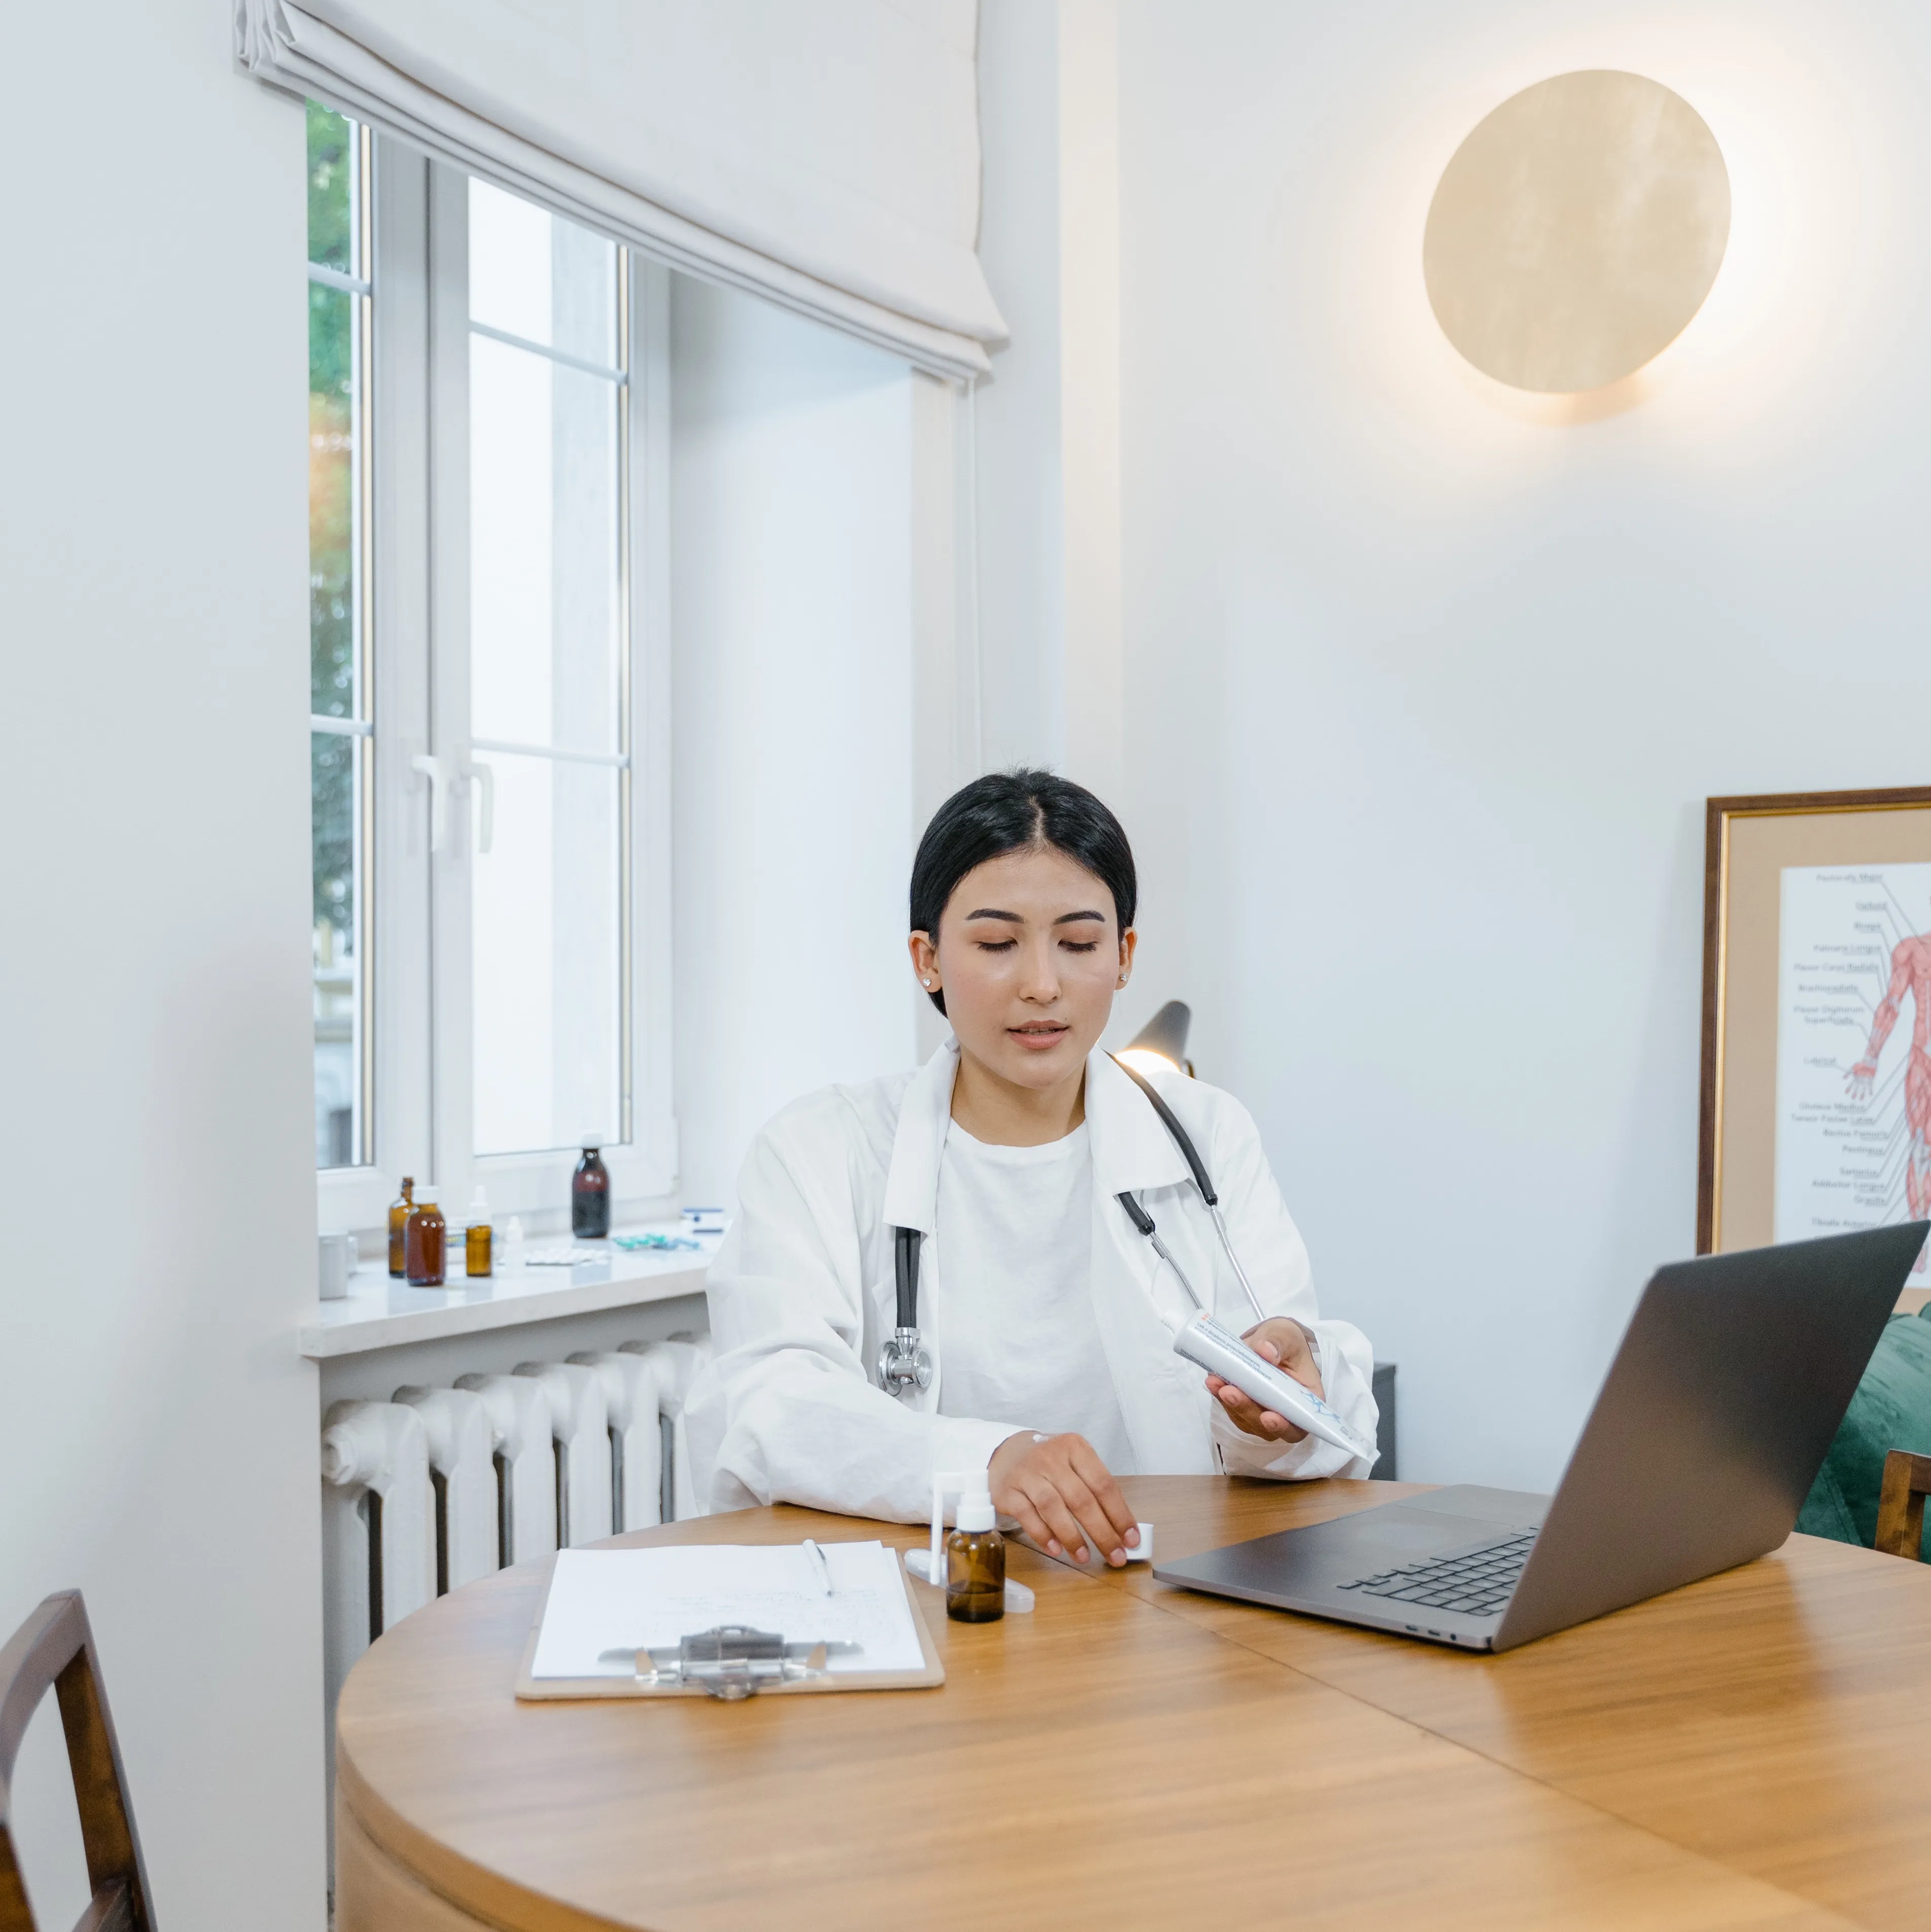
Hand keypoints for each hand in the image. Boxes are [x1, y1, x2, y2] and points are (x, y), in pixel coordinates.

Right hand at [988, 1430, 1140, 1566]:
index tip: (1130, 1539)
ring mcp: (1027, 1473)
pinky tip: (1056, 1549)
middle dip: (1102, 1532)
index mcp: (1075, 1447)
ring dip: (1073, 1538)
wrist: (1007, 1454)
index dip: (1119, 1514)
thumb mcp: (1074, 1463)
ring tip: (1085, 1558)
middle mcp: (1050, 1457)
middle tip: (1115, 1557)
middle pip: (1081, 1499)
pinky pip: (1027, 1516)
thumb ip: (1095, 1489)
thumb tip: (1121, 1530)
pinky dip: (1043, 1535)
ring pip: (1054, 1508)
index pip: (1103, 1483)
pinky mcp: (1007, 1491)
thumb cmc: (1050, 1465)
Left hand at [1205, 1317, 1322, 1442]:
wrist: (1270, 1341)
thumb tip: (1266, 1351)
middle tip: (1229, 1392)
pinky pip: (1233, 1409)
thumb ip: (1278, 1341)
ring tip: (1216, 1382)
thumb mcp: (1286, 1334)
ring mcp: (1264, 1413)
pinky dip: (1221, 1397)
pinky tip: (1213, 1382)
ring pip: (1246, 1420)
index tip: (1268, 1417)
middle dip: (1247, 1410)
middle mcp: (1286, 1413)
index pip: (1299, 1425)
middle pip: (1267, 1426)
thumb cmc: (1286, 1341)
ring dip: (1230, 1404)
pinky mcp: (1245, 1407)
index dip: (1284, 1427)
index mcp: (1306, 1399)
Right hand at [1847, 1062, 1876, 1102]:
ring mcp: (1865, 1081)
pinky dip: (1870, 1090)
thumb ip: (1848, 1073)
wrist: (1869, 1062)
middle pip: (1856, 1088)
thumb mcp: (1852, 1068)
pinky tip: (1870, 1094)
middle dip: (1854, 1093)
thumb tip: (1843, 1078)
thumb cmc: (1860, 1064)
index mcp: (1855, 1078)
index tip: (1846, 1093)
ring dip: (1862, 1094)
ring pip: (1863, 1089)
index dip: (1848, 1089)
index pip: (1851, 1085)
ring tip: (1861, 1099)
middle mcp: (1860, 1080)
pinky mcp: (1870, 1080)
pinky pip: (1870, 1087)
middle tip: (1853, 1098)